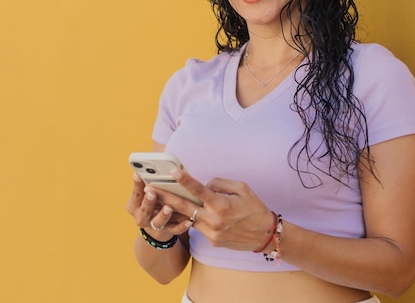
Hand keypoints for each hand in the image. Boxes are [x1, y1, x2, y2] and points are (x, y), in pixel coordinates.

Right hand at [126, 173, 190, 238]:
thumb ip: (145, 181)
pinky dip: (182, 226)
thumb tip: (148, 163)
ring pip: (158, 222)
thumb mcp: (143, 193)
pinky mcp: (168, 230)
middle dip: (148, 202)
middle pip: (144, 211)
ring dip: (163, 215)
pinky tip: (189, 220)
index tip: (138, 175)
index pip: (135, 194)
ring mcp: (154, 225)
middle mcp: (142, 217)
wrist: (156, 222)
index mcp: (134, 206)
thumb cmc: (151, 201)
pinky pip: (175, 230)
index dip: (137, 185)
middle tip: (152, 193)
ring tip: (168, 208)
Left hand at [153, 169, 274, 251]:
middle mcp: (214, 220)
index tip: (173, 172)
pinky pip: (198, 226)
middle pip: (184, 207)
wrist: (265, 236)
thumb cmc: (254, 208)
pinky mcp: (212, 241)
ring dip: (172, 209)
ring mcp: (212, 232)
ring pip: (187, 218)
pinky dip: (189, 218)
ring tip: (157, 199)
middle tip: (149, 189)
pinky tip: (178, 212)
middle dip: (165, 197)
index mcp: (221, 205)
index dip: (185, 180)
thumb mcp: (241, 188)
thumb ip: (219, 184)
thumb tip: (203, 185)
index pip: (199, 190)